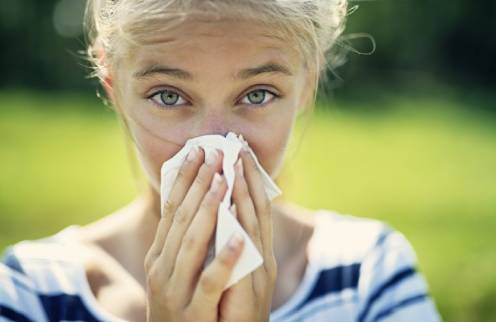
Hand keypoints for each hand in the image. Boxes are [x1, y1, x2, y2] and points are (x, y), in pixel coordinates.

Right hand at [144, 147, 245, 321]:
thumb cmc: (183, 306)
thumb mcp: (175, 271)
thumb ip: (183, 240)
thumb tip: (197, 202)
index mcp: (159, 255)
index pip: (172, 209)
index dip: (185, 179)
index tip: (198, 150)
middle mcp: (162, 268)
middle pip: (182, 218)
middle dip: (198, 183)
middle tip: (214, 153)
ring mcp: (176, 291)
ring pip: (192, 244)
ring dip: (209, 210)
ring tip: (223, 182)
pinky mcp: (194, 312)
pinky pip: (211, 282)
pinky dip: (224, 259)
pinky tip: (239, 238)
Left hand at [218, 143, 277, 321]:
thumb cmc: (236, 305)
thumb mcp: (238, 268)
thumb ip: (234, 241)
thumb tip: (224, 210)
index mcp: (259, 251)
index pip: (257, 208)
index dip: (250, 179)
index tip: (241, 151)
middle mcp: (262, 259)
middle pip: (257, 211)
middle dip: (247, 178)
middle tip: (238, 146)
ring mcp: (258, 277)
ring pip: (251, 230)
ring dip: (243, 197)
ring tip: (233, 168)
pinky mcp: (248, 297)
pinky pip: (238, 265)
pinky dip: (236, 244)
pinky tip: (232, 217)